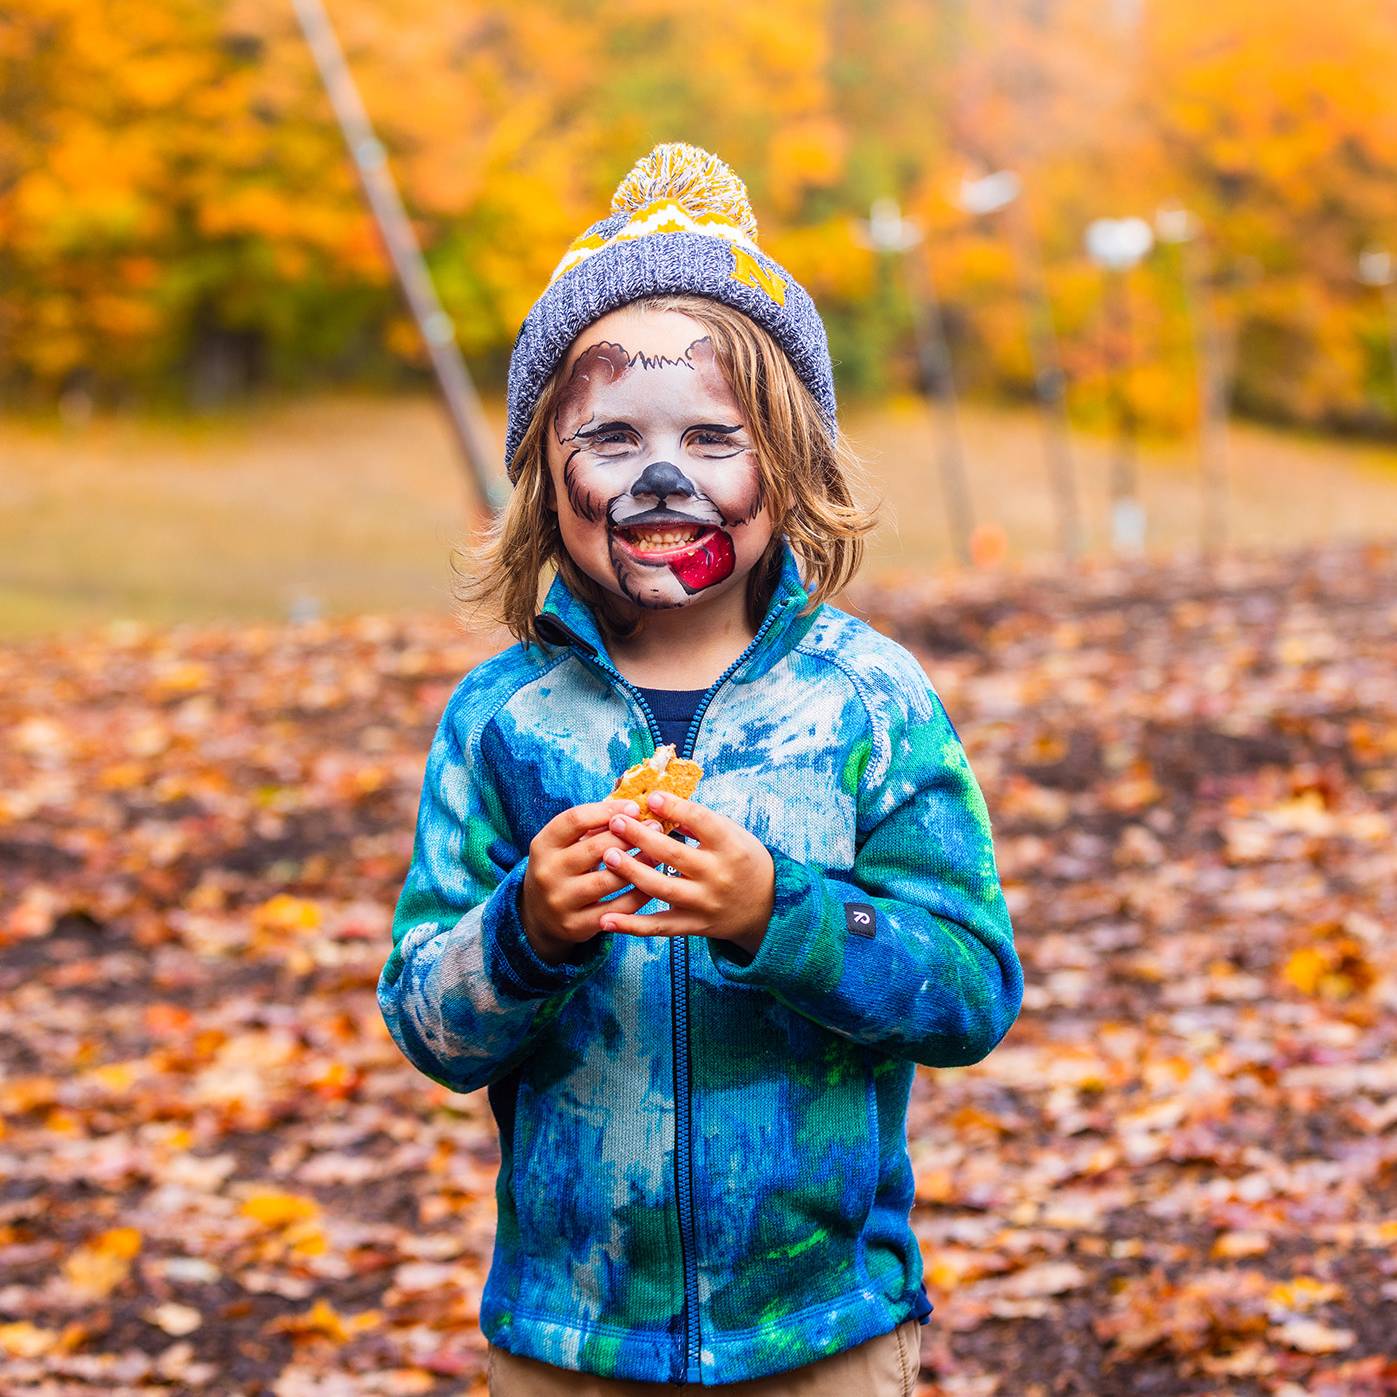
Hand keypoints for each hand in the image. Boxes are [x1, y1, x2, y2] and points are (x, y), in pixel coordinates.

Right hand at [520, 798, 665, 964]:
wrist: (539, 916)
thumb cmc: (563, 867)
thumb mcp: (565, 844)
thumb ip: (592, 824)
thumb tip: (633, 802)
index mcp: (543, 844)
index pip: (574, 820)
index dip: (606, 811)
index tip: (634, 807)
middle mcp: (547, 872)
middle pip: (595, 849)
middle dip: (629, 836)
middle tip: (655, 827)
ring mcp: (560, 901)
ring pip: (607, 880)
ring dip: (638, 865)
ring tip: (658, 853)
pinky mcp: (575, 926)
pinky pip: (615, 909)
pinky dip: (638, 895)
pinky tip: (652, 882)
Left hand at [595, 791, 774, 957]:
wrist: (767, 907)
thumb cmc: (743, 860)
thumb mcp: (733, 835)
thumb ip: (699, 823)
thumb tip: (660, 803)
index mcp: (730, 846)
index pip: (700, 821)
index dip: (674, 808)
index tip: (651, 798)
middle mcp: (717, 875)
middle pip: (673, 854)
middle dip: (640, 836)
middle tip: (616, 822)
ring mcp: (704, 903)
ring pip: (661, 888)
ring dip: (631, 872)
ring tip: (608, 857)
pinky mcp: (694, 925)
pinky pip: (659, 927)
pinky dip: (631, 926)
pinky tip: (606, 919)